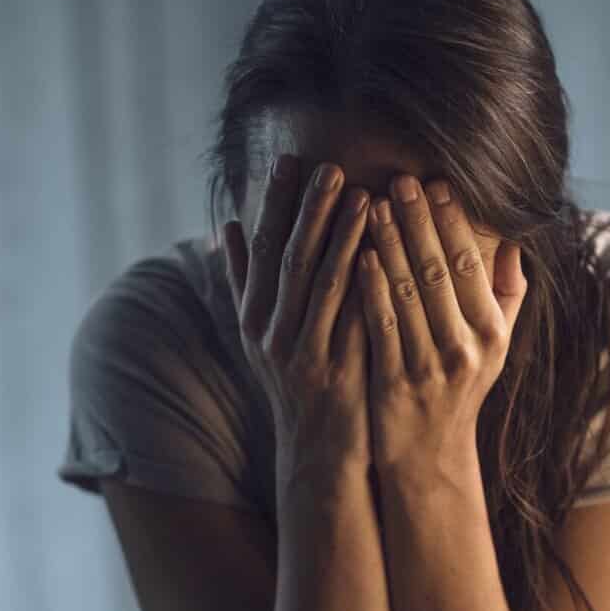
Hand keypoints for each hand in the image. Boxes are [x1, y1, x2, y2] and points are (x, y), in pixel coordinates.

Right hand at [222, 156, 375, 483]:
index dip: (274, 202)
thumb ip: (243, 281)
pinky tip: (384, 251)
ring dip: (341, 235)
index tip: (289, 159)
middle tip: (330, 165)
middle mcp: (270, 332)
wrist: (317, 451)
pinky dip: (365, 282)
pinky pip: (351, 317)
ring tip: (362, 193)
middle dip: (309, 209)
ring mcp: (302, 353)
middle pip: (288, 258)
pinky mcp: (335, 371)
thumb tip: (226, 225)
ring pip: (321, 283)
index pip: (260, 247)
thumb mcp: (259, 334)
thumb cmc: (296, 382)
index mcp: (252, 316)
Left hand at [356, 175, 527, 477]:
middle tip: (399, 179)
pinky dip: (370, 289)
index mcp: (492, 333)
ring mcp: (429, 367)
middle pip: (439, 272)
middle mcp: (465, 348)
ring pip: (408, 294)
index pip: (472, 265)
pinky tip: (357, 256)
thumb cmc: (459, 388)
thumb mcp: (495, 346)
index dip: (453, 222)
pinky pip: (381, 326)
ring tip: (372, 204)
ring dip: (389, 245)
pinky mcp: (394, 383)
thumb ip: (505, 293)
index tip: (435, 182)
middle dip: (419, 222)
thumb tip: (513, 238)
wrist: (429, 456)